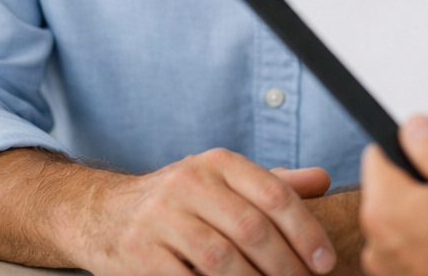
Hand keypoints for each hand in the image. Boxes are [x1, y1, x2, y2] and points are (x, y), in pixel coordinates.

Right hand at [0, 146, 337, 274]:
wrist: (102, 213)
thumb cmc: (179, 202)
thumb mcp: (224, 182)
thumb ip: (273, 184)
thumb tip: (322, 181)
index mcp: (217, 163)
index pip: (274, 194)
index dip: (305, 231)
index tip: (325, 261)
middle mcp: (188, 183)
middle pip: (251, 229)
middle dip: (285, 265)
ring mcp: (160, 219)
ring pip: (220, 259)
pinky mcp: (139, 253)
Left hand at [359, 116, 427, 275]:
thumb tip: (414, 129)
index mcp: (383, 207)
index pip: (377, 156)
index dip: (408, 148)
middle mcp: (375, 242)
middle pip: (390, 192)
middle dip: (419, 187)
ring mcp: (388, 270)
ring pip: (402, 224)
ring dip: (424, 219)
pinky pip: (410, 252)